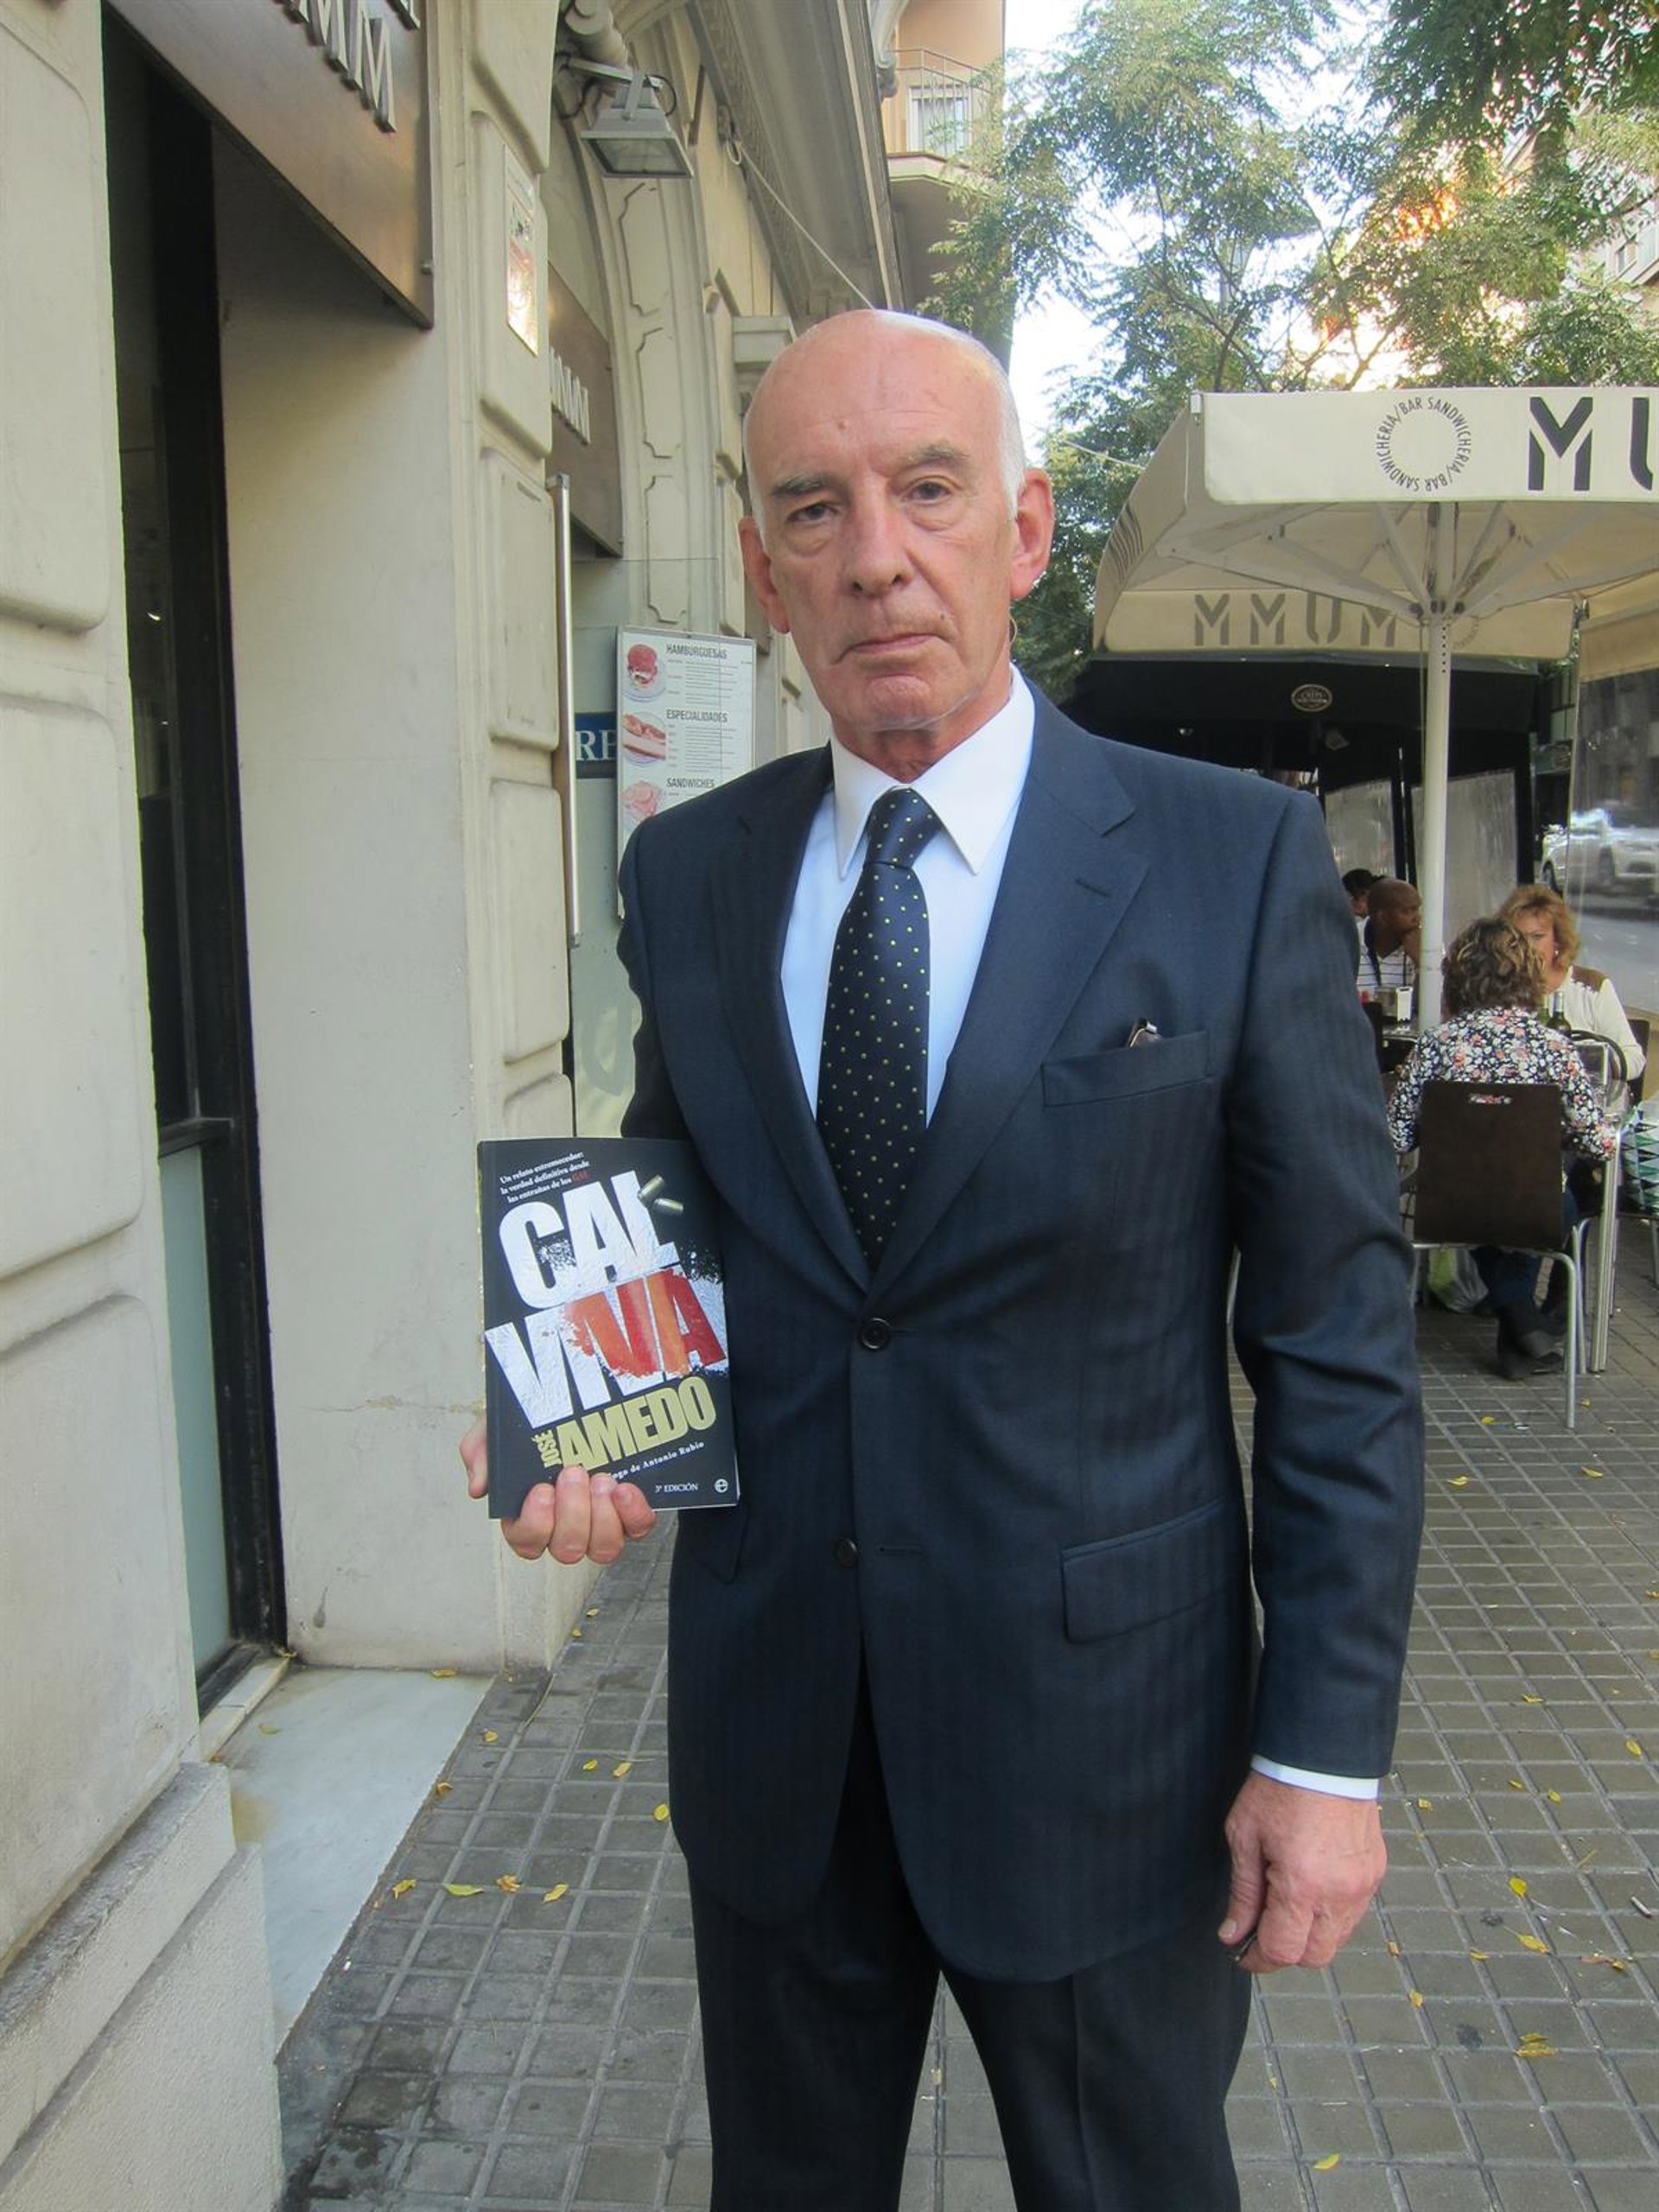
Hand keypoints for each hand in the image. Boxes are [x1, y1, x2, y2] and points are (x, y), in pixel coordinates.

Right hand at [459, 1418, 656, 1564]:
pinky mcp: (630, 1513)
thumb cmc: (533, 1424)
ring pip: (603, 1548)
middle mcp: (565, 1526)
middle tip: (573, 1472)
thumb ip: (480, 1453)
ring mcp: (599, 1523)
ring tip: (603, 1480)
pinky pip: (637, 1528)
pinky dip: (634, 1514)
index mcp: (528, 1514)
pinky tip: (625, 1489)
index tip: (541, 1489)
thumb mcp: (497, 1428)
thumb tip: (478, 1487)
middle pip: (567, 1548)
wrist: (575, 1396)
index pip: (526, 1541)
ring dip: (603, 1517)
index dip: (535, 1523)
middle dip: (572, 1513)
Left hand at [1218, 1772, 1385, 1973]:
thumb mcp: (1245, 1838)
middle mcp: (1339, 1893)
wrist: (1323, 1756)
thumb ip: (1243, 1893)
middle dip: (1286, 1952)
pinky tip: (1312, 1891)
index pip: (1283, 1951)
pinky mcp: (1375, 1873)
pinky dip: (1331, 1915)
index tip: (1242, 1954)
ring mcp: (1363, 1885)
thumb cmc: (1279, 1790)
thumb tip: (1233, 1935)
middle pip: (1315, 1957)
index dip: (1258, 1959)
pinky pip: (1354, 1914)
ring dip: (1311, 1935)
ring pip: (1338, 1939)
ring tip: (1286, 1904)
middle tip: (1261, 1931)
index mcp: (1302, 1886)